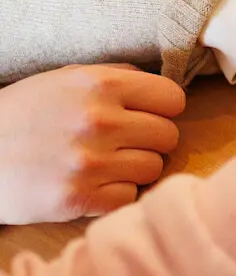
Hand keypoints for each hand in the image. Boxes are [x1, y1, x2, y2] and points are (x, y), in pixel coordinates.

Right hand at [0, 65, 183, 223]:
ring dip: (133, 169)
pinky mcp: (80, 197)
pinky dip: (114, 194)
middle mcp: (99, 120)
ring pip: (153, 168)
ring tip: (103, 164)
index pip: (173, 98)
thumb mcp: (63, 81)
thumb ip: (115, 79)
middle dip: (149, 141)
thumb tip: (160, 89)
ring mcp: (90, 161)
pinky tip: (91, 184)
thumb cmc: (23, 115)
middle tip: (120, 144)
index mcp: (99, 85)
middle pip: (168, 137)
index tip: (145, 117)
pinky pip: (130, 197)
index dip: (162, 110)